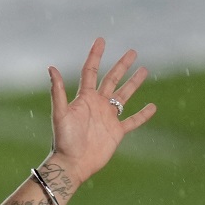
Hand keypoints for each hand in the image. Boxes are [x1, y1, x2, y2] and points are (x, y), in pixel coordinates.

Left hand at [48, 37, 155, 184]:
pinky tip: (152, 107)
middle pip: (111, 80)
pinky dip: (143, 115)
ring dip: (133, 83)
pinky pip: (133, 121)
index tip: (101, 40)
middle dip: (121, 66)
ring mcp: (108, 118)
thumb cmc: (64, 140)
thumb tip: (51, 68)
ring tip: (144, 70)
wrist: (73, 164)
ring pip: (124, 96)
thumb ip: (58, 91)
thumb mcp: (60, 113)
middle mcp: (97, 105)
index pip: (91, 72)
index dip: (95, 55)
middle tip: (132, 52)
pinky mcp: (117, 132)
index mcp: (84, 99)